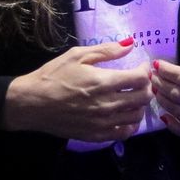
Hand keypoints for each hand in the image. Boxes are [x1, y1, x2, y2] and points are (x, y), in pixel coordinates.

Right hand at [3, 38, 151, 141]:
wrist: (32, 103)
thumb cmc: (53, 75)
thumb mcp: (77, 55)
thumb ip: (106, 50)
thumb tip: (130, 44)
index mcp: (103, 82)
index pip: (139, 78)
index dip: (145, 70)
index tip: (141, 65)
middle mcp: (107, 104)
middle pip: (143, 98)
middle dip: (147, 86)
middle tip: (140, 80)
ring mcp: (102, 123)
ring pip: (137, 116)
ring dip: (140, 104)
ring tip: (133, 96)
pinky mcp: (96, 135)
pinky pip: (124, 133)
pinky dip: (130, 124)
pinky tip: (125, 115)